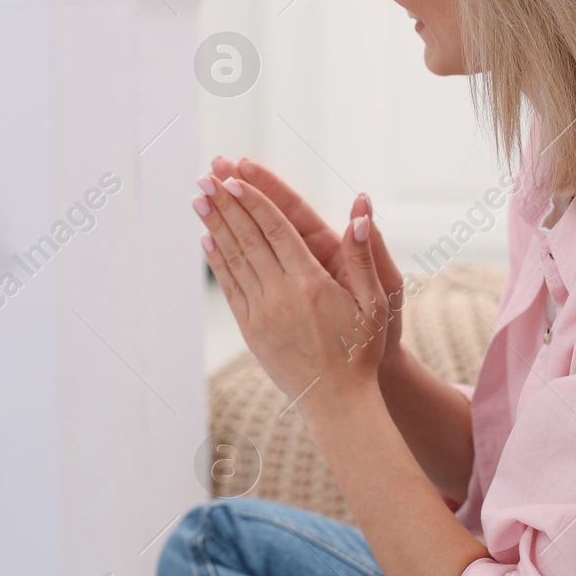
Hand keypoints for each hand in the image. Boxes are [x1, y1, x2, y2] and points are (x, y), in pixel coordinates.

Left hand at [194, 167, 389, 409]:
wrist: (337, 400)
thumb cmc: (362, 348)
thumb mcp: (376, 300)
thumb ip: (364, 253)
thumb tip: (361, 209)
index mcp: (310, 283)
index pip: (275, 230)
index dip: (253, 201)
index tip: (233, 178)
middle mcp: (280, 295)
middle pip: (247, 238)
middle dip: (225, 204)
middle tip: (205, 175)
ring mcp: (262, 313)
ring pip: (234, 259)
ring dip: (215, 226)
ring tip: (199, 198)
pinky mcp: (251, 329)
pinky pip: (230, 287)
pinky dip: (217, 261)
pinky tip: (207, 239)